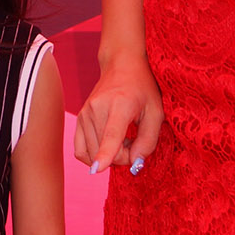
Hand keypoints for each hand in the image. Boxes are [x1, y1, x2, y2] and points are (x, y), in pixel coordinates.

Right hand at [74, 50, 162, 174]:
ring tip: (123, 140)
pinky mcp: (79, 119)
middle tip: (134, 143)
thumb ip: (148, 141)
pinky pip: (80, 150)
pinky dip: (93, 155)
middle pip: (103, 150)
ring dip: (110, 156)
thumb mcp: (156, 112)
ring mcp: (84, 113)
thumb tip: (134, 164)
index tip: (98, 169)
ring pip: (92, 153)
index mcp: (120, 104)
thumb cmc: (142, 88)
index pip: (111, 134)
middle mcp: (97, 108)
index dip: (106, 153)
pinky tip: (108, 145)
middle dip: (122, 158)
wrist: (121, 65)